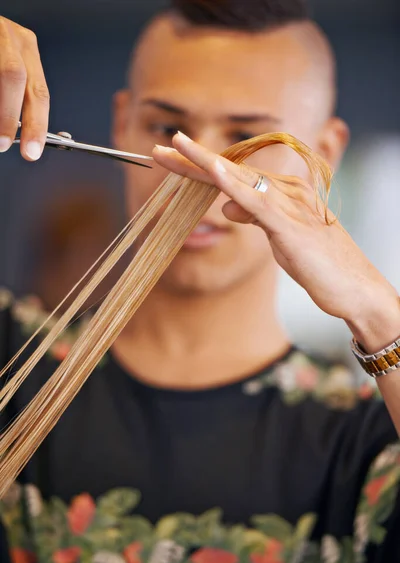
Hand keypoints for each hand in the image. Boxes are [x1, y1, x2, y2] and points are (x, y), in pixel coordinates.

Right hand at [0, 16, 48, 159]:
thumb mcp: (7, 65)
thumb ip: (14, 96)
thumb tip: (17, 131)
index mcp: (26, 48)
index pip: (38, 92)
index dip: (37, 124)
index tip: (32, 150)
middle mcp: (10, 36)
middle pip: (15, 78)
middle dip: (9, 117)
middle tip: (3, 143)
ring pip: (0, 76)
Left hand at [154, 132, 399, 350]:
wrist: (356, 287)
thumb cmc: (320, 263)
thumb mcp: (279, 238)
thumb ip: (254, 218)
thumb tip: (225, 206)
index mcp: (281, 193)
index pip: (233, 175)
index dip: (201, 166)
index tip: (172, 157)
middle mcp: (285, 191)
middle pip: (231, 170)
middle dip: (193, 158)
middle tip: (161, 147)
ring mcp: (289, 205)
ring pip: (239, 178)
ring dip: (205, 162)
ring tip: (176, 146)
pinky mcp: (291, 226)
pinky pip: (257, 202)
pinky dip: (233, 185)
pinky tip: (212, 171)